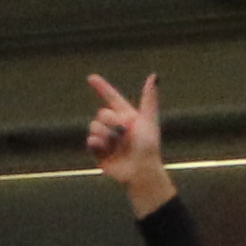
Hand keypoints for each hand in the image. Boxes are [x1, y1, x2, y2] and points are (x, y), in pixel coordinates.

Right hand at [85, 74, 171, 207]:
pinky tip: (103, 147)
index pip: (112, 98)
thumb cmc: (149, 146)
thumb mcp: (149, 119)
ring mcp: (106, 138)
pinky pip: (90, 141)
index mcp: (127, 116)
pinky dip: (96, 142)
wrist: (141, 170)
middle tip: (124, 130)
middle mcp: (115, 126)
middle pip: (102, 113)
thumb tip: (154, 76)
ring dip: (104, 133)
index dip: (102, 88)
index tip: (91, 78)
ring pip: (94, 126)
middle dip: (111, 119)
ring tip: (116, 143)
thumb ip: (149, 98)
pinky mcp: (99, 152)